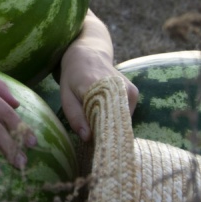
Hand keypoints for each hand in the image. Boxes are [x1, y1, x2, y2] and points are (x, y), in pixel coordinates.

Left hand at [56, 17, 137, 140]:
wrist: (88, 53)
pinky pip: (127, 115)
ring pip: (123, 120)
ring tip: (98, 124)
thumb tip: (88, 138)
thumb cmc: (73, 77)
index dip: (99, 136)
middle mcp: (116, 87)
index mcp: (95, 86)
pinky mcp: (134, 93)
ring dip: (111, 126)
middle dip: (106, 134)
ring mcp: (128, 90)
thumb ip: (75, 117)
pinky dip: (117, 119)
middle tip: (96, 141)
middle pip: (116, 122)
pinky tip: (106, 114)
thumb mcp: (66, 96)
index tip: (95, 147)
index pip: (101, 119)